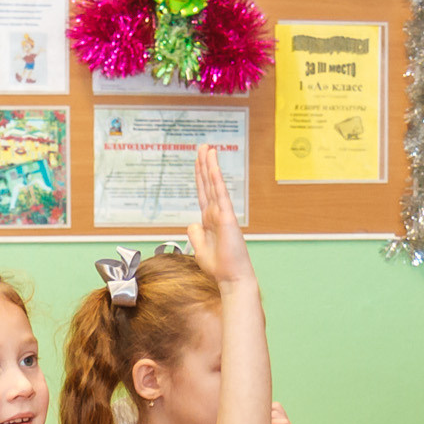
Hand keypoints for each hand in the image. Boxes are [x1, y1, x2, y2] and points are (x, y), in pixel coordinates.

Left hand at [184, 145, 253, 289]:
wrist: (231, 277)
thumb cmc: (219, 266)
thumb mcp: (199, 249)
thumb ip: (195, 234)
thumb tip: (192, 223)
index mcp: (209, 219)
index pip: (203, 192)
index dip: (199, 176)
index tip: (198, 160)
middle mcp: (216, 213)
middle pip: (208, 183)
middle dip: (204, 164)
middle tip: (204, 146)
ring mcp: (222, 213)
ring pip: (214, 184)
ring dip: (210, 165)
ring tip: (208, 148)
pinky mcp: (227, 217)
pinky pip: (220, 194)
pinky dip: (216, 179)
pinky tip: (213, 166)